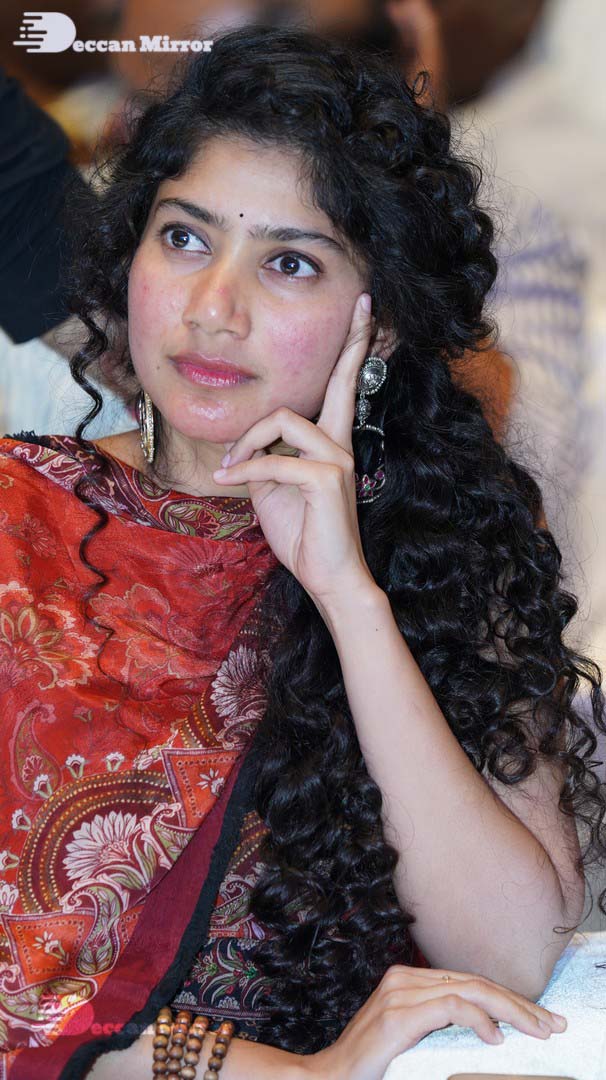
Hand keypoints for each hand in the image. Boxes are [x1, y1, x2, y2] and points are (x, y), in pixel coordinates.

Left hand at [212, 292, 377, 606]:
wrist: (328, 578)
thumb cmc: (304, 535)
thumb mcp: (274, 490)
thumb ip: (265, 459)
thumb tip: (247, 443)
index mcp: (332, 445)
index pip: (344, 390)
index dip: (354, 350)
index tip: (365, 311)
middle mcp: (341, 445)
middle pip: (339, 383)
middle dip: (352, 343)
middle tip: (365, 306)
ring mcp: (337, 460)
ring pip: (284, 420)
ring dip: (249, 440)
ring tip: (232, 467)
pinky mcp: (326, 480)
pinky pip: (274, 462)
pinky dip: (245, 470)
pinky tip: (229, 481)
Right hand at [304, 964, 567, 1079]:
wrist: (329, 1078)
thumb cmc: (372, 1065)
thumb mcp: (413, 1039)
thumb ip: (440, 1025)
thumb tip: (490, 1029)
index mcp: (409, 979)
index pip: (470, 981)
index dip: (509, 998)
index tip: (540, 1018)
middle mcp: (405, 978)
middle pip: (475, 981)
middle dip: (519, 1003)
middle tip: (552, 1023)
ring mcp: (400, 992)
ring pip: (469, 989)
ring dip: (510, 1010)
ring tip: (536, 1029)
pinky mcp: (397, 1014)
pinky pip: (450, 1007)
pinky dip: (478, 1019)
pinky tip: (496, 1037)